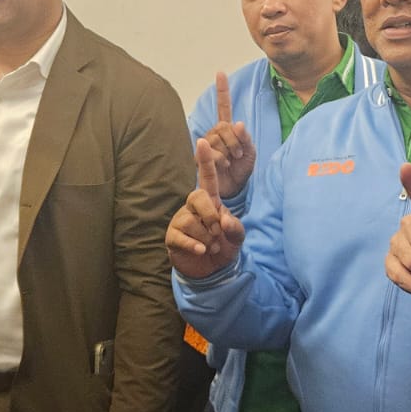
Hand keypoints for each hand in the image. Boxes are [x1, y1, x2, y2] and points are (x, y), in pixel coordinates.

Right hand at [165, 140, 245, 279]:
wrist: (212, 270)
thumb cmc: (224, 246)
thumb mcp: (237, 237)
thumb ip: (236, 227)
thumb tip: (224, 219)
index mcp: (210, 202)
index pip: (207, 178)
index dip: (205, 161)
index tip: (202, 141)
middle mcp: (193, 208)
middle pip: (197, 196)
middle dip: (211, 215)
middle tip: (218, 233)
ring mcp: (181, 221)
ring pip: (190, 220)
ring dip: (206, 237)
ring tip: (211, 247)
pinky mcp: (172, 237)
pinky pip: (179, 236)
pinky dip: (193, 245)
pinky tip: (201, 250)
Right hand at [201, 72, 255, 199]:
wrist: (233, 189)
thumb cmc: (241, 170)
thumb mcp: (250, 152)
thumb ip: (246, 138)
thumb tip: (238, 123)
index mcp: (228, 129)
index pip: (224, 107)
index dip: (222, 90)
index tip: (220, 73)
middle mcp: (214, 133)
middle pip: (224, 126)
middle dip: (235, 140)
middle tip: (239, 154)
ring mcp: (206, 144)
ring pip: (218, 139)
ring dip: (230, 151)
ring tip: (232, 161)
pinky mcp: (200, 157)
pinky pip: (213, 152)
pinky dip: (223, 160)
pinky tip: (224, 166)